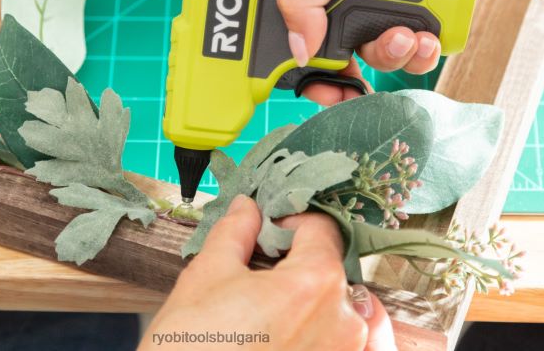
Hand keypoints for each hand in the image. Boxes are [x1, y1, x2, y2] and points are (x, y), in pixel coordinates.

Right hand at [139, 195, 394, 350]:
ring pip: (343, 310)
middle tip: (259, 273)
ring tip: (269, 311)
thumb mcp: (206, 276)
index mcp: (316, 283)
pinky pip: (353, 347)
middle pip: (331, 269)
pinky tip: (295, 336)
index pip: (320, 228)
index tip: (267, 231)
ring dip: (316, 301)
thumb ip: (235, 232)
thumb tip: (247, 208)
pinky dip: (329, 334)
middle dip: (298, 263)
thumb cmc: (189, 350)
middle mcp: (345, 322)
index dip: (289, 221)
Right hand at [277, 0, 517, 105]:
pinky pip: (412, 59)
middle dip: (352, 65)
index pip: (294, 28)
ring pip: (377, 60)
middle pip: (336, 55)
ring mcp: (385, 10)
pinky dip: (421, 54)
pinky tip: (429, 36)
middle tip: (358, 74)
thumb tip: (298, 50)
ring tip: (409, 34)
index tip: (316, 82)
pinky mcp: (419, 23)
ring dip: (393, 55)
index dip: (302, 61)